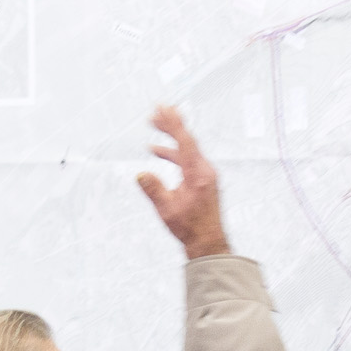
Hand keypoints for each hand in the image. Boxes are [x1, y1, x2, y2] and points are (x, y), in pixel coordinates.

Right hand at [135, 106, 228, 259]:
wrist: (209, 242)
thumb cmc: (190, 228)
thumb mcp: (167, 210)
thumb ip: (154, 190)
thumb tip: (141, 174)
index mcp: (198, 174)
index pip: (185, 142)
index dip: (173, 123)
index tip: (163, 108)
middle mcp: (205, 170)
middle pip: (187, 140)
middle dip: (171, 125)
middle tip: (156, 111)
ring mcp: (206, 174)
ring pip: (187, 149)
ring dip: (170, 138)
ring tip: (154, 126)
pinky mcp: (203, 180)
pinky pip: (187, 160)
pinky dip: (173, 154)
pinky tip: (158, 152)